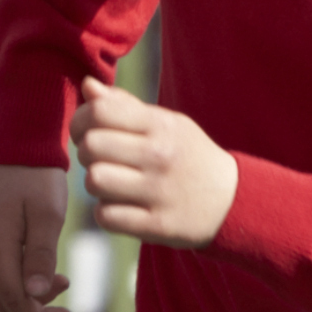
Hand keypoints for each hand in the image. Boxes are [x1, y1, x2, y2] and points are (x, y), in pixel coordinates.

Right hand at [0, 165, 79, 311]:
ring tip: (65, 292)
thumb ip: (41, 257)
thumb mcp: (48, 215)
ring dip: (30, 300)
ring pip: (0, 289)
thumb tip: (34, 298)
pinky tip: (49, 277)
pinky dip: (21, 283)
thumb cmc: (38, 178)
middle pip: (4, 300)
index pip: (13, 299)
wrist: (17, 146)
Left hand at [70, 79, 235, 249]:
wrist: (232, 200)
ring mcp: (160, 192)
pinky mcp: (158, 225)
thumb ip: (125, 106)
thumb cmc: (188, 155)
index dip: (80, 122)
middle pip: (91, 147)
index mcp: (161, 125)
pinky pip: (106, 216)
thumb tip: (87, 85)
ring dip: (95, 184)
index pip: (100, 112)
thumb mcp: (166, 124)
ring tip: (110, 184)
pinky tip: (119, 207)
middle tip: (100, 160)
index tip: (84, 132)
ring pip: (95, 181)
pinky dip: (106, 213)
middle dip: (86, 154)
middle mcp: (161, 156)